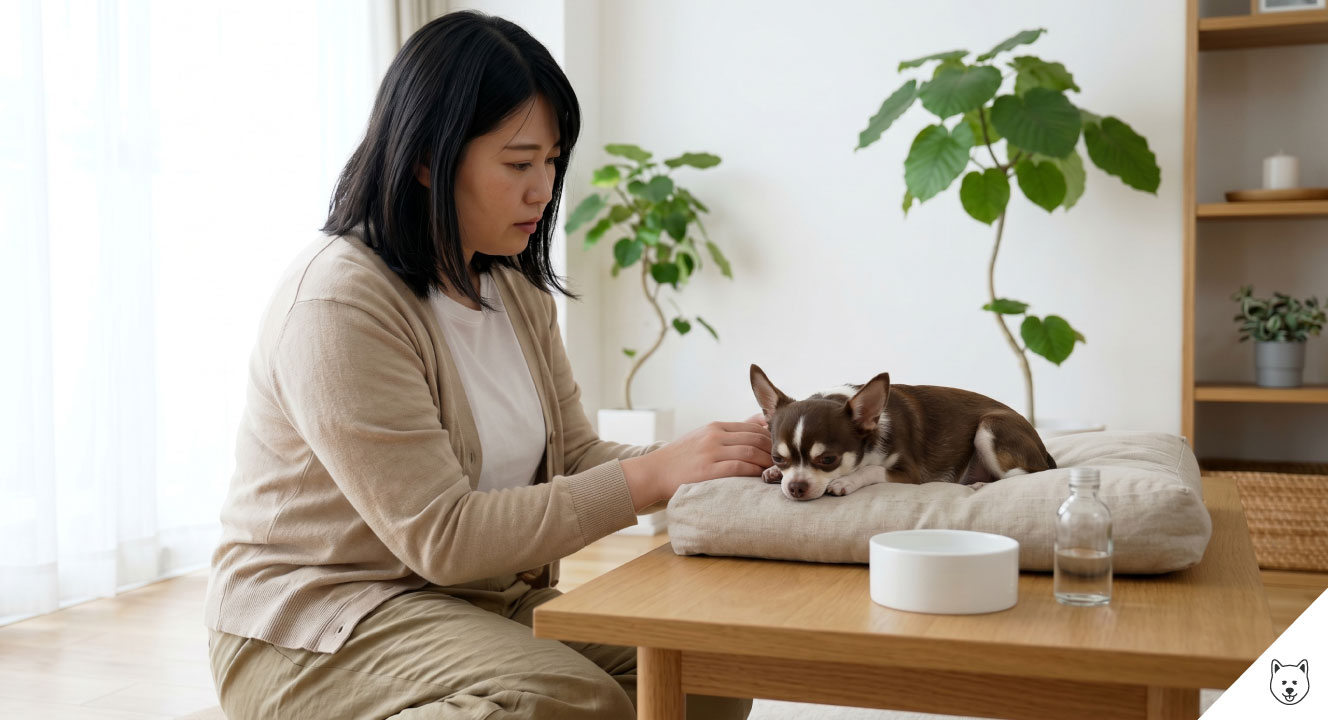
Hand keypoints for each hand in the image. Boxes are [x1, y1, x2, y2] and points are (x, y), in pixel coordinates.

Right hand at [621, 417, 771, 510]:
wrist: (654, 472)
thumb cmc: (682, 458)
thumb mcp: (704, 437)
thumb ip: (729, 433)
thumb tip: (759, 425)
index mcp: (715, 427)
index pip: (752, 427)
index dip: (770, 438)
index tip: (780, 449)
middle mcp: (714, 436)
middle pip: (755, 438)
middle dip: (773, 450)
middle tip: (784, 462)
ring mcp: (710, 452)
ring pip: (750, 451)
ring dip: (767, 462)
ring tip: (777, 471)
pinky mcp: (707, 470)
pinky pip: (738, 467)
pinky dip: (754, 471)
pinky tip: (761, 478)